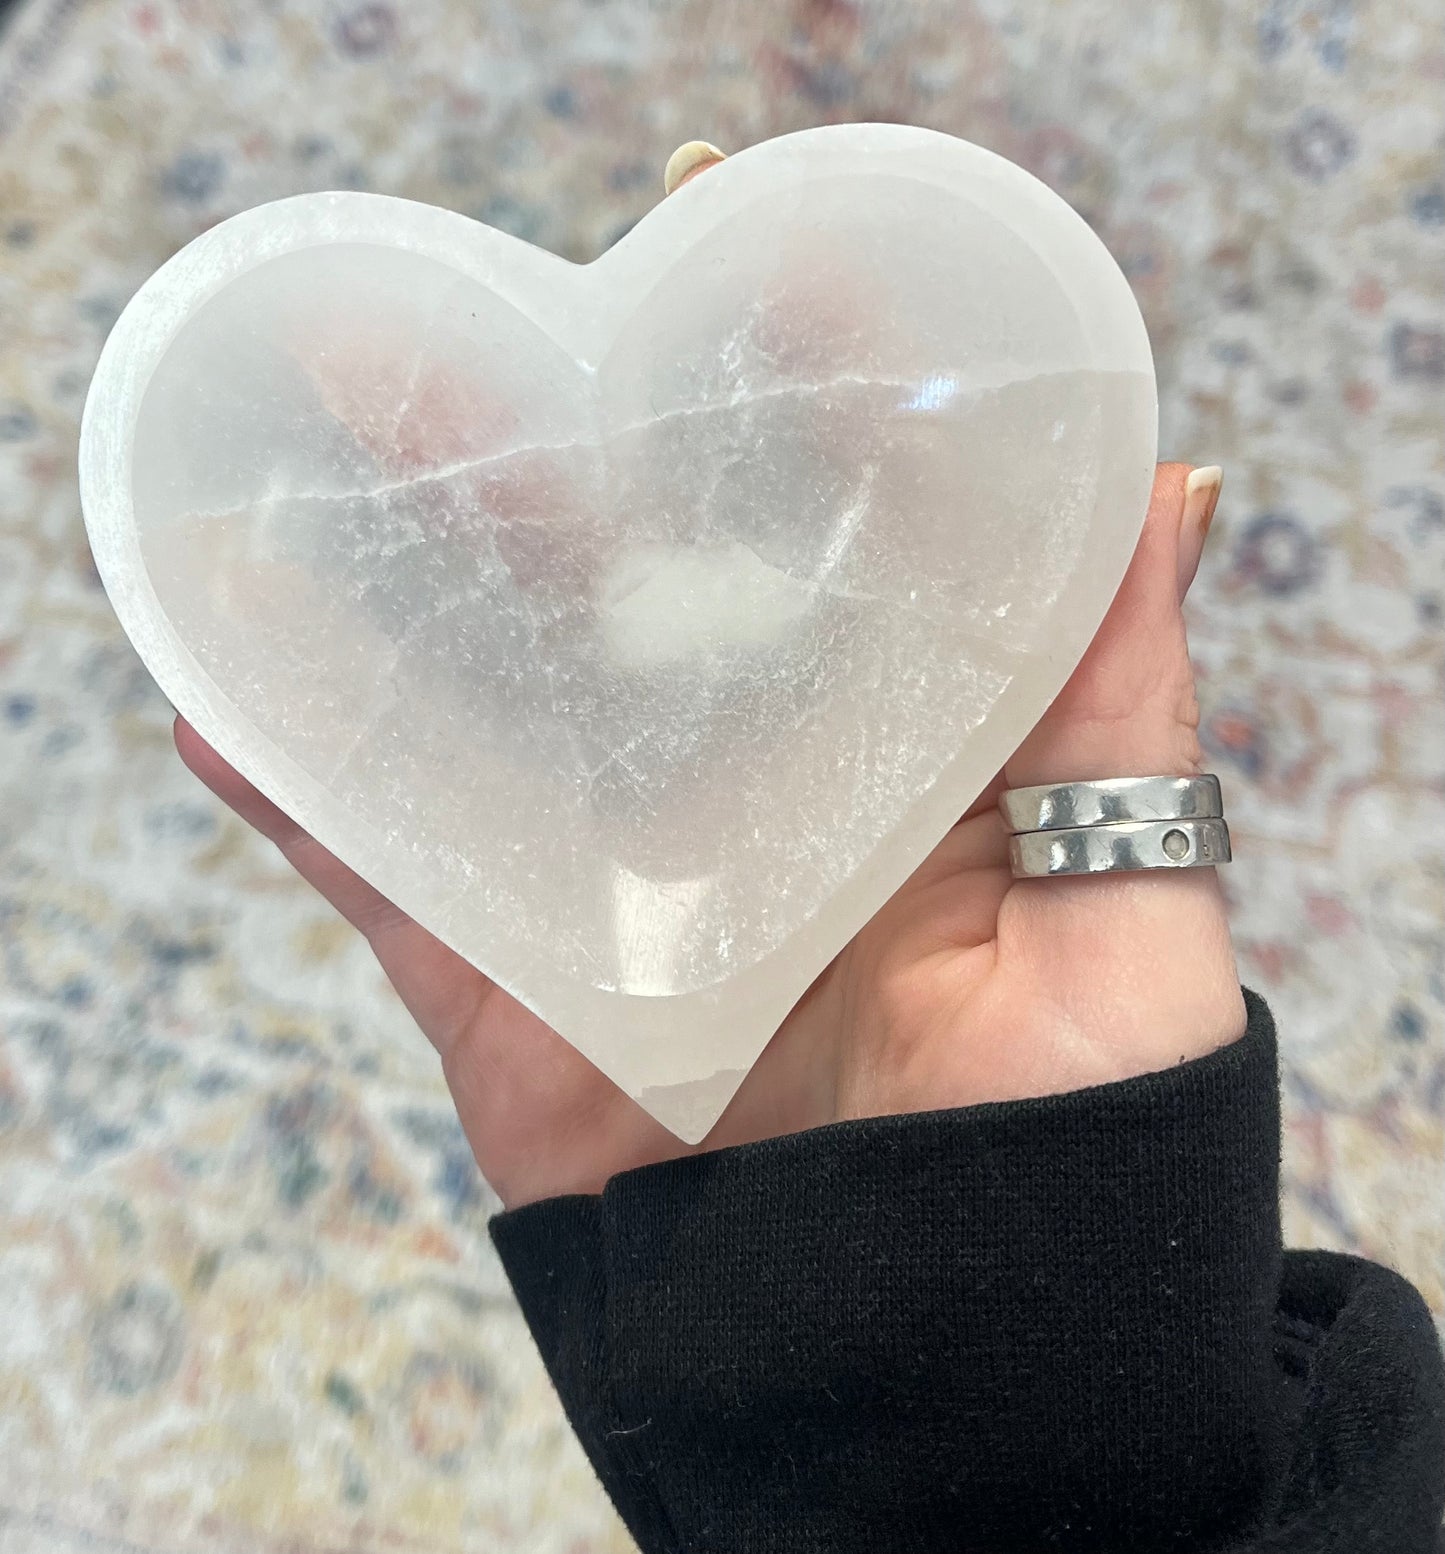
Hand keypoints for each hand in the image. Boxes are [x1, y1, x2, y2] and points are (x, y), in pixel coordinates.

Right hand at [177, 148, 1243, 1209]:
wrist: (935, 1360)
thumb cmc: (1064, 1145)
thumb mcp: (1128, 915)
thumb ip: (1124, 715)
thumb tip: (1171, 487)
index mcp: (886, 743)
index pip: (826, 529)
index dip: (784, 389)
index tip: (740, 251)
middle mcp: (740, 782)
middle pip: (627, 589)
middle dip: (546, 451)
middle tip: (472, 333)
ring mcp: (615, 877)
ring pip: (486, 699)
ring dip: (391, 582)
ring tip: (306, 455)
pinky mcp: (517, 987)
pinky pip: (391, 875)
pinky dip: (303, 791)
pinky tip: (218, 684)